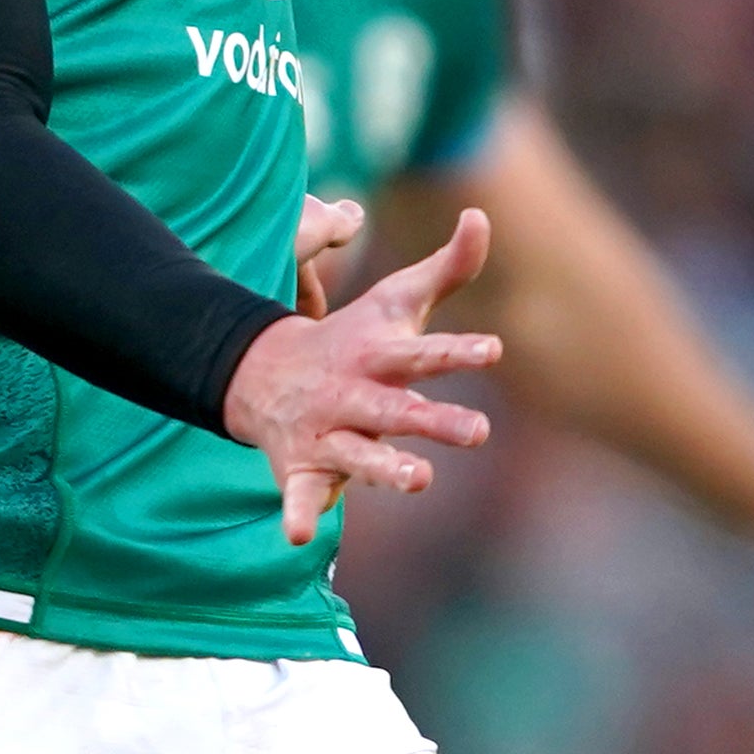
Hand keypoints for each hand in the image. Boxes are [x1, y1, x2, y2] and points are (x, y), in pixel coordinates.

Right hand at [223, 206, 499, 545]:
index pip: (423, 353)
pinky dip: (297, 513)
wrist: (262, 371)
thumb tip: (479, 216)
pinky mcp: (302, 469)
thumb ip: (448, 268)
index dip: (456, 351)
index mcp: (378, 355)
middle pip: (398, 409)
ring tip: (419, 479)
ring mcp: (326, 432)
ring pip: (358, 454)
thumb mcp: (396, 301)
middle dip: (435, 420)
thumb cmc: (352, 340)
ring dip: (384, 468)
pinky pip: (297, 495)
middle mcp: (353, 394)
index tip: (491, 350)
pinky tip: (298, 536)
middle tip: (480, 432)